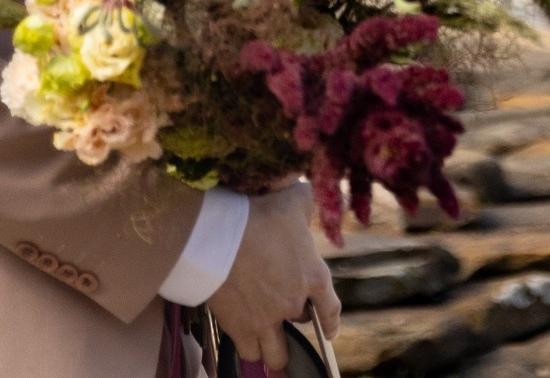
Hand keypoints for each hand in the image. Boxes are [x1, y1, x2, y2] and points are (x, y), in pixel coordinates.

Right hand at [206, 183, 337, 370]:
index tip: (330, 332)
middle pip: (299, 326)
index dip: (332, 322)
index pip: (330, 308)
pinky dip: (248, 351)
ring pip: (275, 353)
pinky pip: (248, 352)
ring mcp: (266, 320)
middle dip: (293, 322)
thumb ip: (306, 201)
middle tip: (283, 318)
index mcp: (312, 275)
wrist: (217, 236)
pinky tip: (246, 347)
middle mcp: (292, 304)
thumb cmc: (258, 215)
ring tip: (269, 349)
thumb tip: (309, 195)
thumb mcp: (292, 199)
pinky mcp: (239, 327)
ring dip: (274, 351)